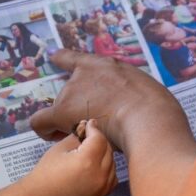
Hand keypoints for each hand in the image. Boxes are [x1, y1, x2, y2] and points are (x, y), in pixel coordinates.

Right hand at [22, 120, 117, 195]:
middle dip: (98, 140)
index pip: (98, 138)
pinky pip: (112, 176)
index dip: (93, 128)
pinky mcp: (102, 195)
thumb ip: (76, 137)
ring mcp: (102, 186)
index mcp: (87, 160)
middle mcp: (99, 174)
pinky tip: (94, 166)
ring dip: (103, 154)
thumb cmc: (45, 175)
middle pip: (107, 148)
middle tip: (87, 136)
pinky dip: (107, 168)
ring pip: (112, 161)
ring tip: (89, 151)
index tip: (89, 124)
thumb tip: (86, 128)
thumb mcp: (60, 148)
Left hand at [29, 49, 188, 154]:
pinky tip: (53, 139)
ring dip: (69, 122)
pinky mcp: (62, 111)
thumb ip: (130, 93)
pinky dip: (44, 130)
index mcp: (106, 66)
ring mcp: (72, 90)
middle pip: (71, 91)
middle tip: (93, 126)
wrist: (146, 118)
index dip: (63, 58)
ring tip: (87, 138)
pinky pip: (41, 121)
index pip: (77, 58)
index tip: (53, 56)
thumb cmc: (155, 109)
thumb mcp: (145, 91)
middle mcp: (84, 73)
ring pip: (60, 109)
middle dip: (77, 108)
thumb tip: (131, 106)